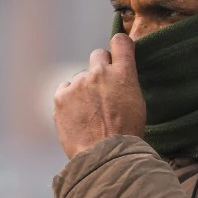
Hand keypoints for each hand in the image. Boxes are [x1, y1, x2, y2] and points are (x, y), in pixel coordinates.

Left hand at [53, 34, 145, 158]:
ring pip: (80, 78)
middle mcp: (99, 72)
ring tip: (89, 114)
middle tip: (102, 89)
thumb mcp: (137, 105)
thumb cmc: (126, 135)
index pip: (121, 42)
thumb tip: (117, 80)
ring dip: (84, 89)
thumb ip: (125, 85)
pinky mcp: (61, 96)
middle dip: (100, 68)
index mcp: (123, 74)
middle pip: (97, 56)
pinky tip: (77, 116)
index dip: (119, 45)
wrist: (105, 155)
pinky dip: (69, 100)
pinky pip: (65, 90)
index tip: (118, 51)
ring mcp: (78, 83)